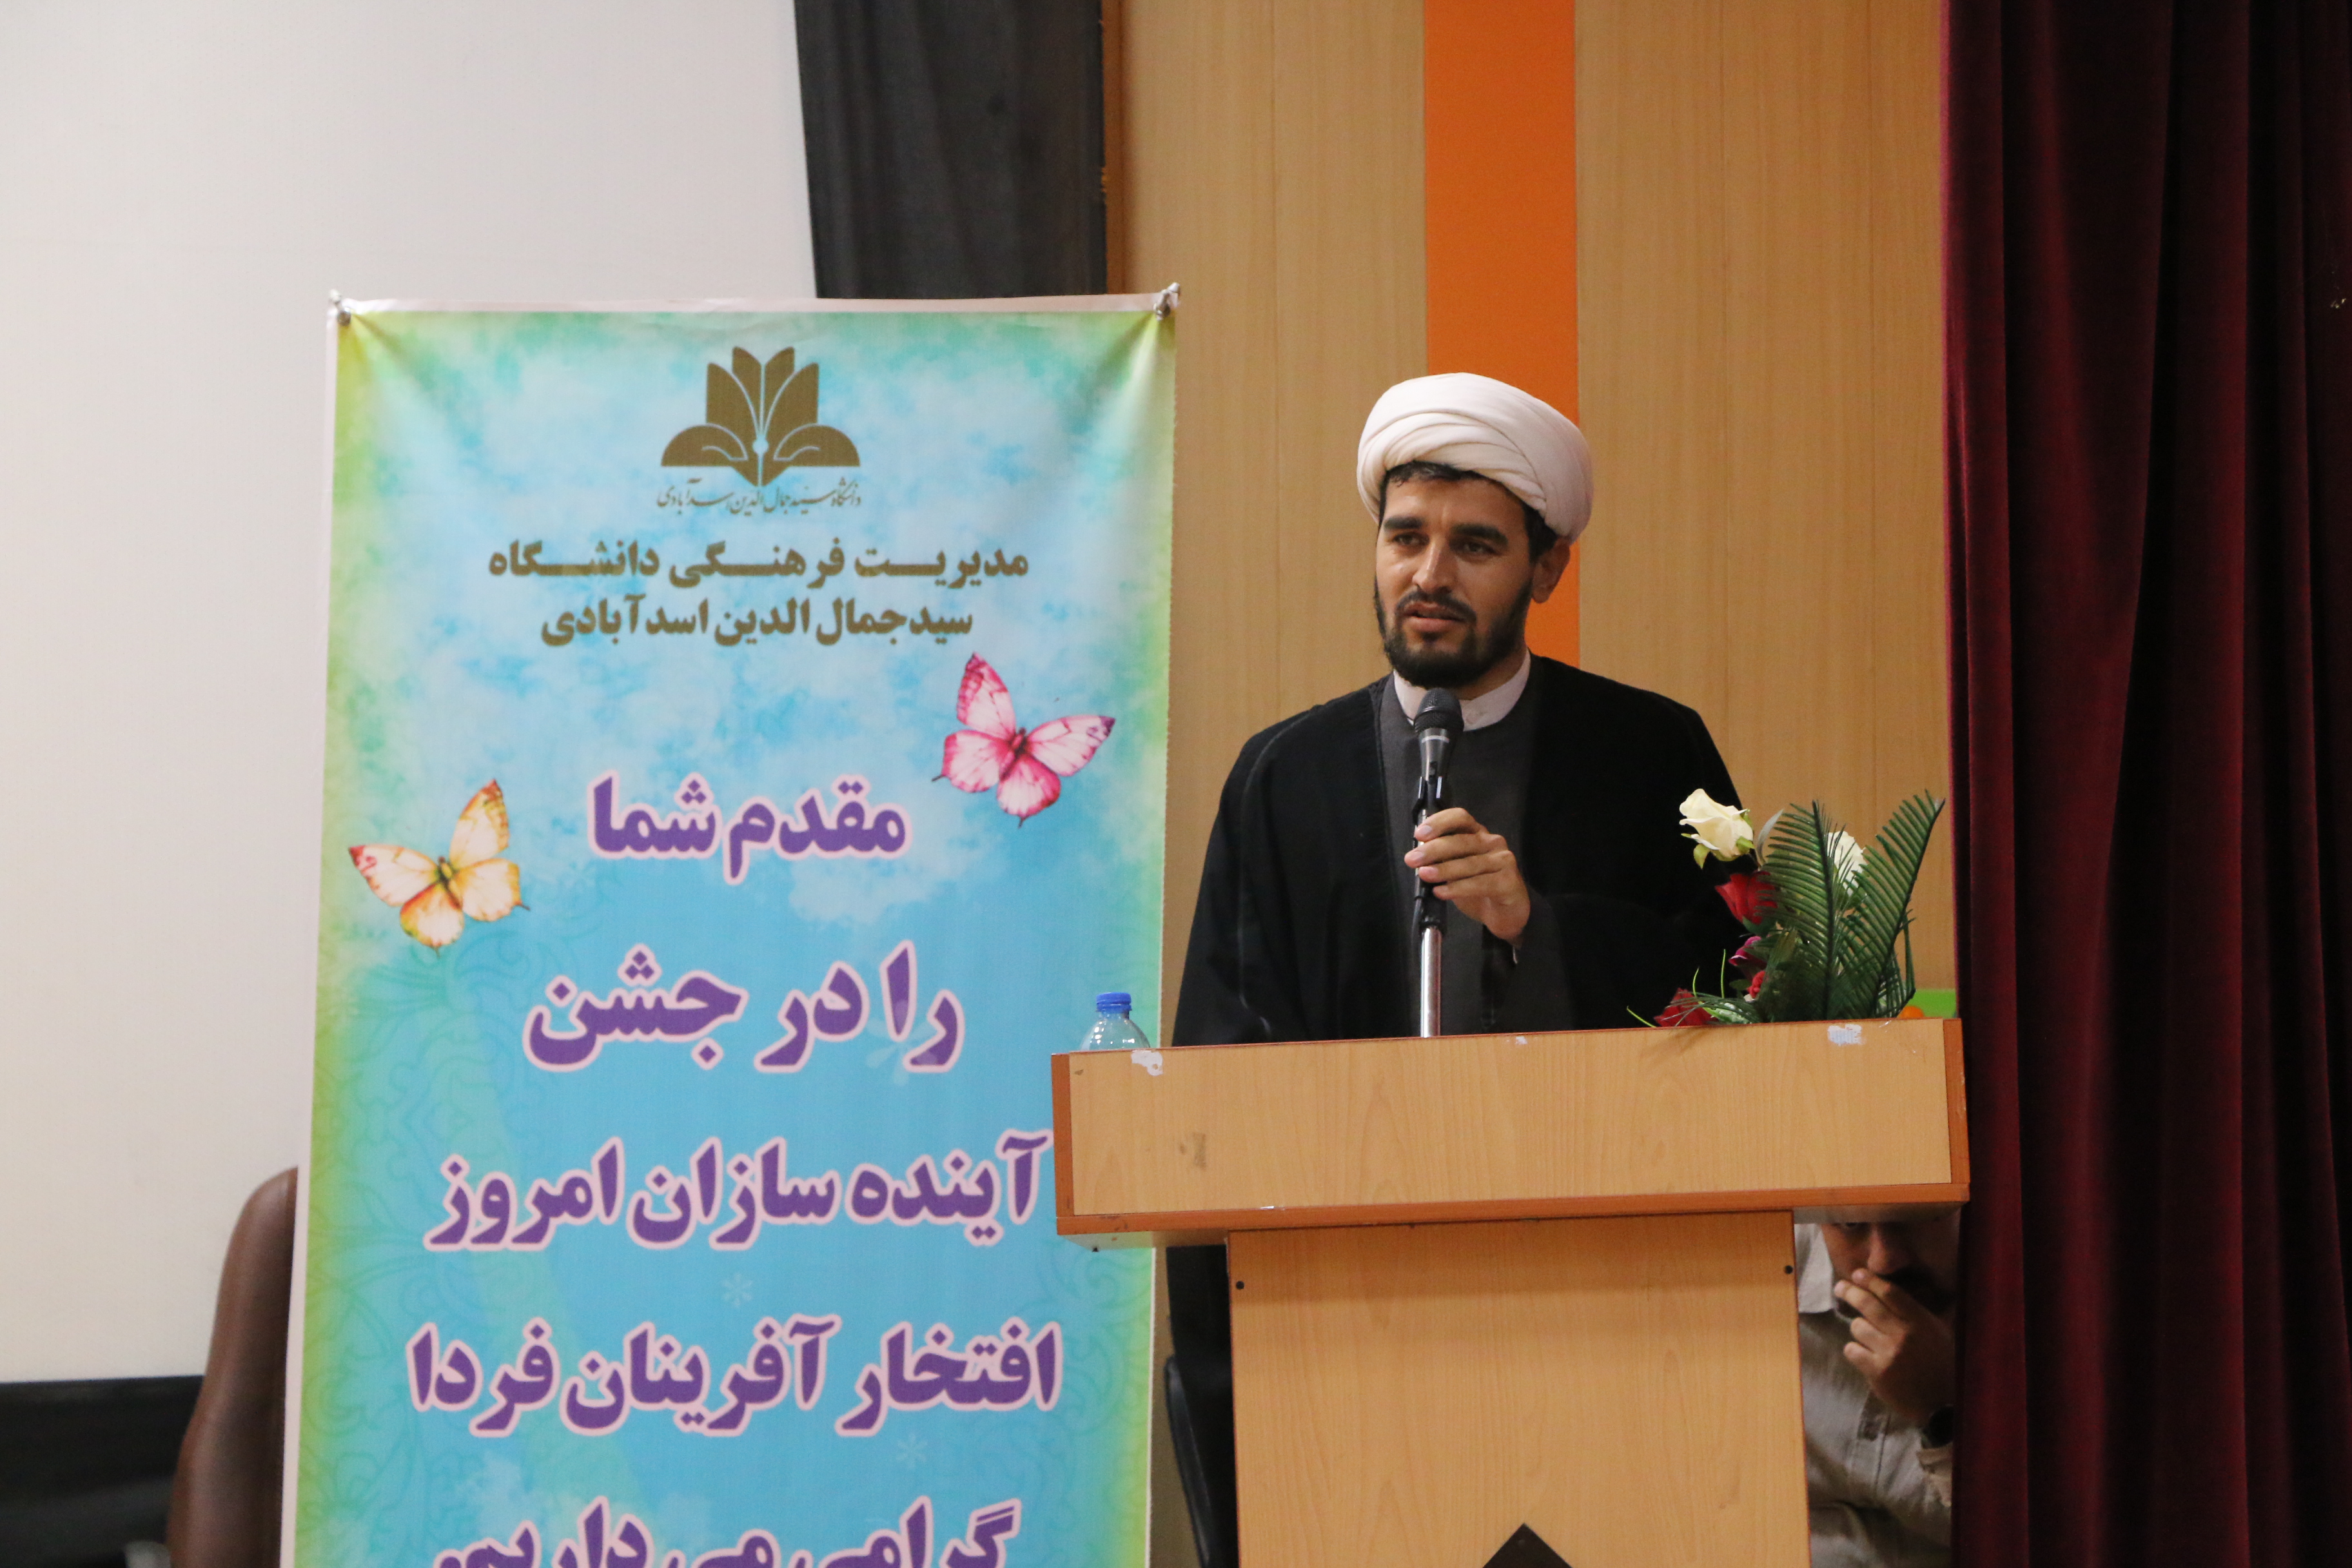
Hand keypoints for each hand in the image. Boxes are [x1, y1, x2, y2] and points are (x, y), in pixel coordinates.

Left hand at [1404, 806, 1529, 944]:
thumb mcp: (1456, 869)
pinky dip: (1458, 888)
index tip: (1420, 835)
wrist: (1506, 912)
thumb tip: (1418, 853)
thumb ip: (1441, 858)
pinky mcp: (1508, 881)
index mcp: (1477, 834)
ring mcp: (1503, 861)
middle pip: (1461, 841)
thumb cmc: (1479, 887)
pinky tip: (1441, 892)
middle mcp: (1492, 843)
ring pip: (1470, 863)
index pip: (1460, 818)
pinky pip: (1480, 883)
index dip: (1439, 822)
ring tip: (1424, 874)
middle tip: (1413, 859)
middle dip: (1433, 849)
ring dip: (1443, 869)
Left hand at [1833, 1270, 1956, 1428]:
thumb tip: (1898, 1292)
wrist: (1946, 1407)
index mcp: (1922, 1322)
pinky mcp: (1877, 1372)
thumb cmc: (1946, 1368)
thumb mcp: (1941, 1335)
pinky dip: (1855, 1350)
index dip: (1871, 1280)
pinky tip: (1863, 1354)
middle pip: (1868, 1305)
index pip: (1891, 1293)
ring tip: (1867, 1335)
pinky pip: (1852, 1351)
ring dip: (1859, 1329)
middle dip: (1850, 1292)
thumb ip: (1920, 1314)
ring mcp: (1889, 1353)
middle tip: (1841, 1287)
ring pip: (1858, 1327)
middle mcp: (1904, 1334)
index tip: (1857, 1273)